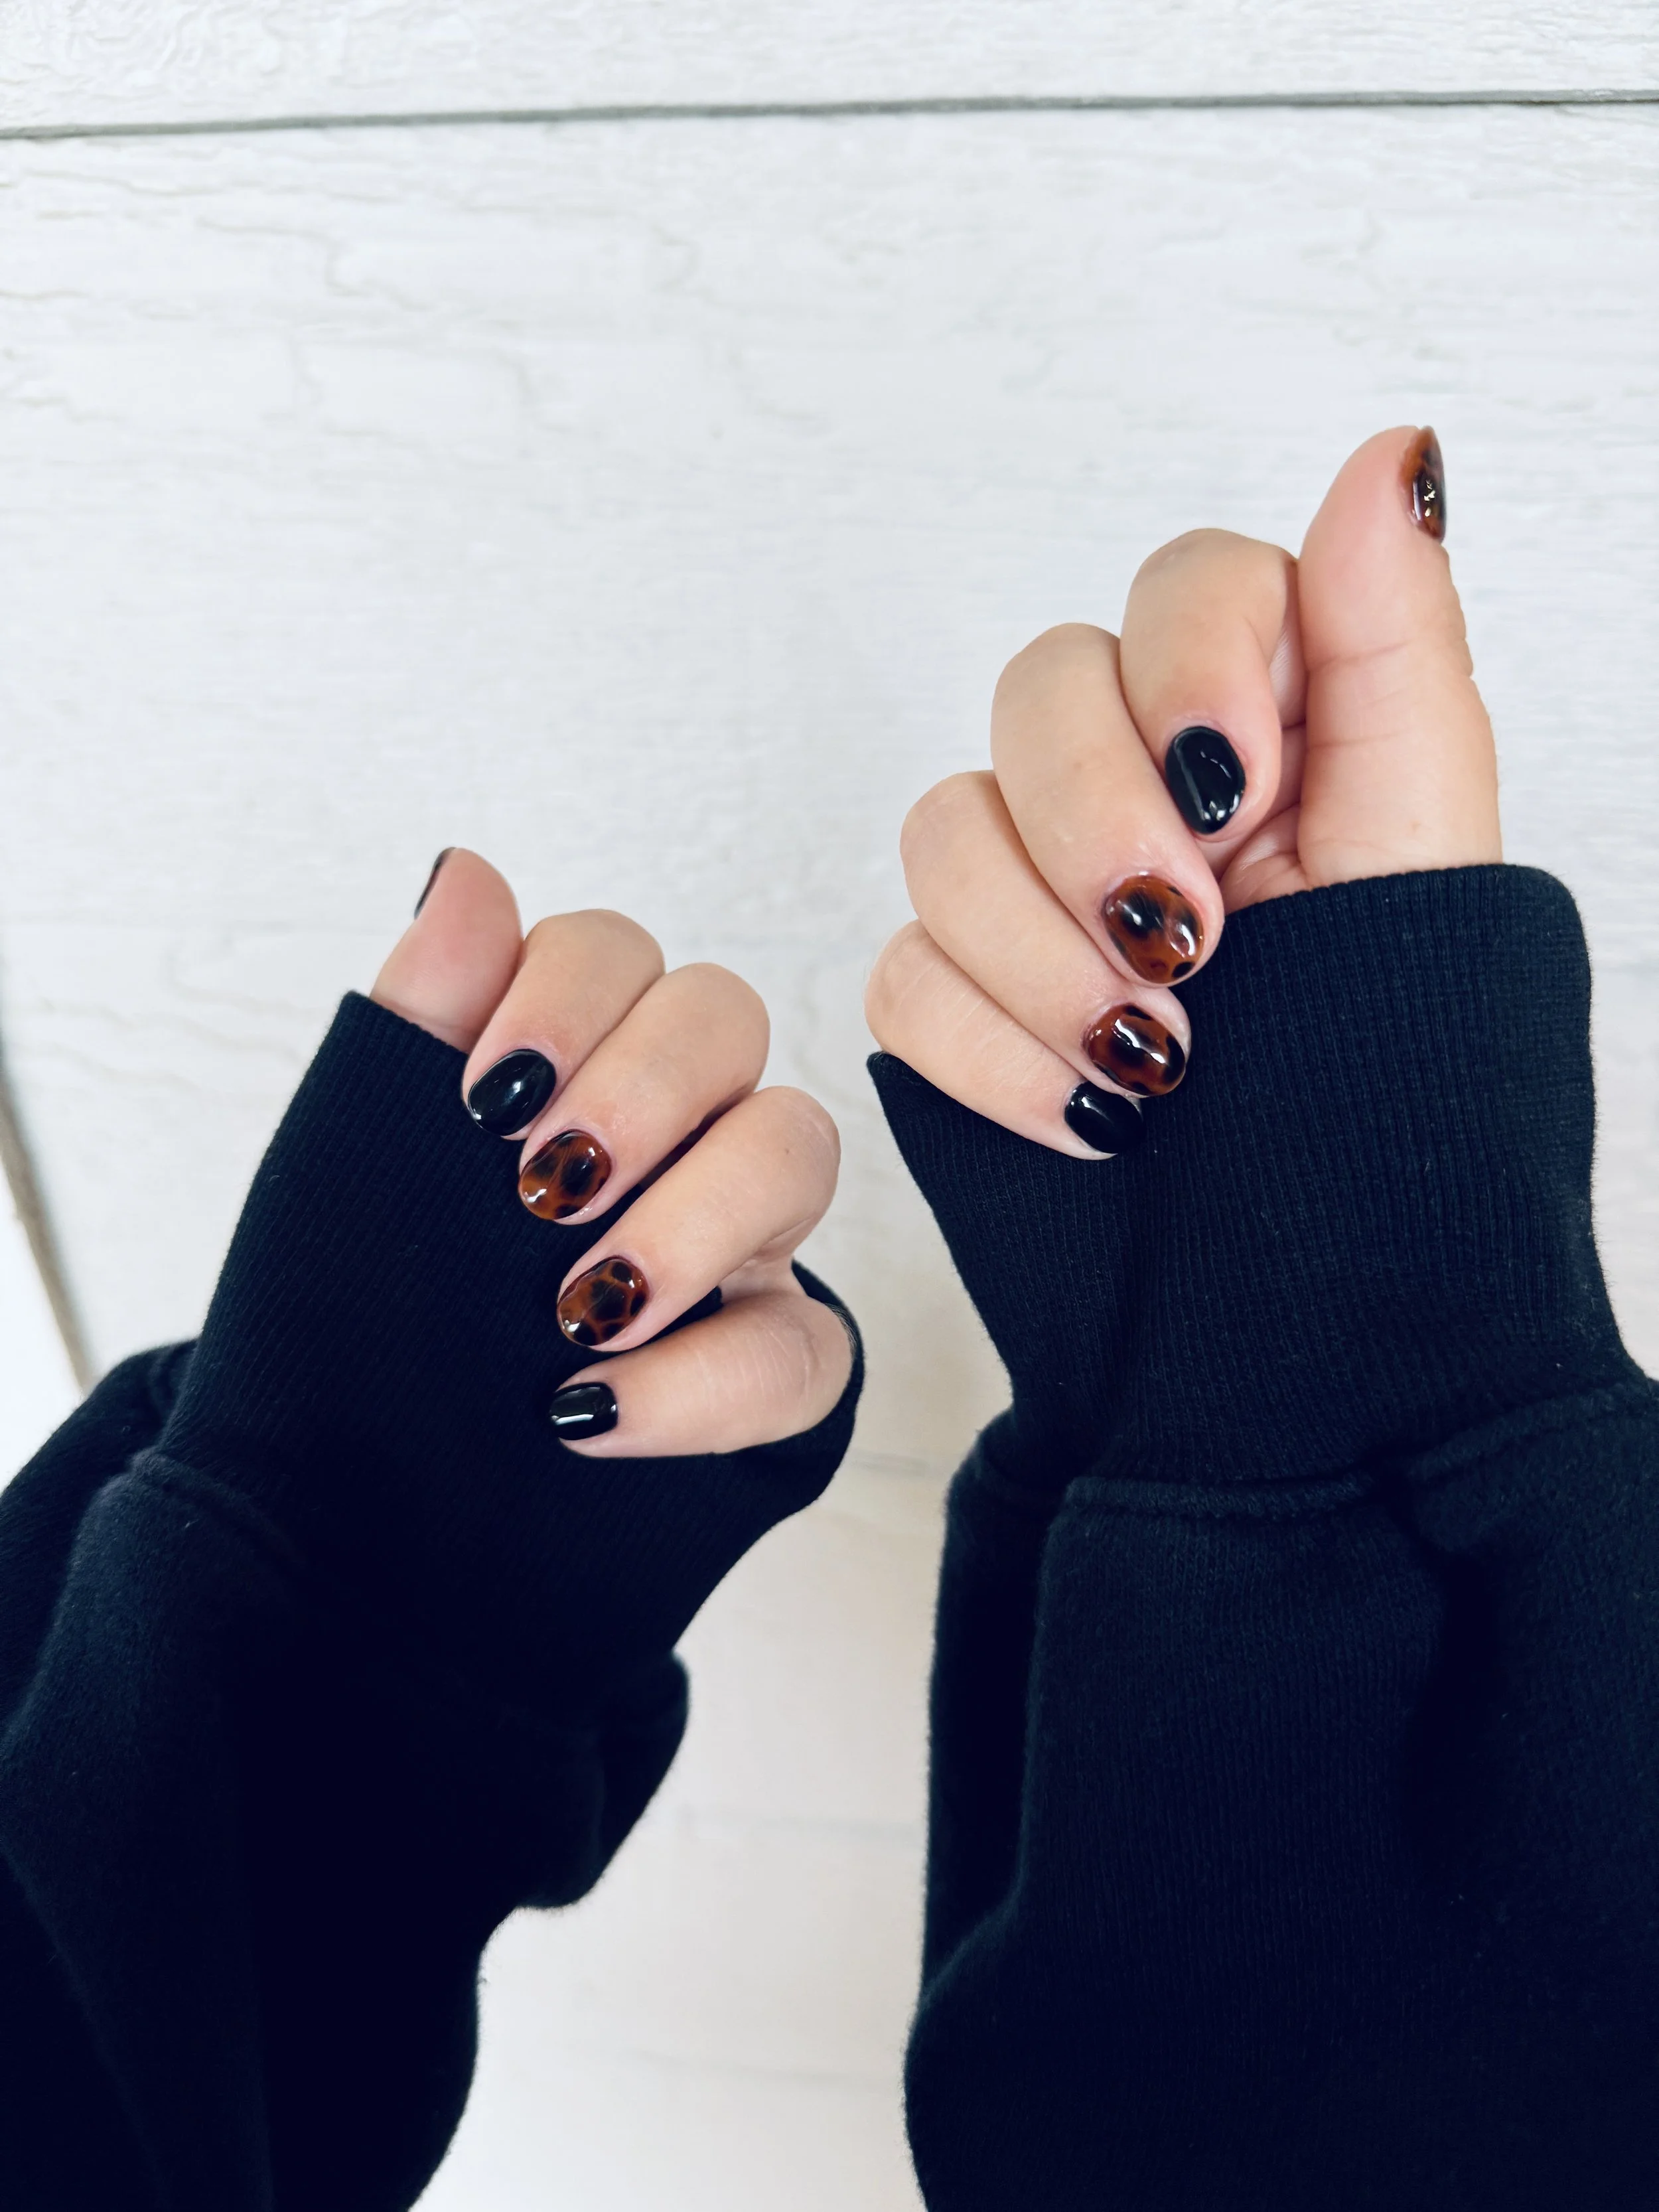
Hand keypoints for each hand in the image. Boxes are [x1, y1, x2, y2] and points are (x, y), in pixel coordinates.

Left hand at [372, 850, 852, 1453]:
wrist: (338, 1526)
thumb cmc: (345, 1330)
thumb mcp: (354, 1165)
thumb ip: (419, 1019)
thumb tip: (469, 871)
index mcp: (564, 1068)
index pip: (617, 954)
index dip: (567, 997)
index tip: (482, 1100)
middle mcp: (662, 1136)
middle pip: (726, 1017)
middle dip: (643, 1086)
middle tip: (539, 1188)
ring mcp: (728, 1248)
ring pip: (798, 1147)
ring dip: (693, 1217)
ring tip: (571, 1308)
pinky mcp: (765, 1373)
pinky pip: (810, 1347)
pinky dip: (704, 1382)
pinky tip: (586, 1410)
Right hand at [866, 427, 1500, 1151]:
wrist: (1327, 1255)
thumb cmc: (1396, 1044)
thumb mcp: (1423, 836)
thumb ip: (1391, 637)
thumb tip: (1393, 450)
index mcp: (1263, 719)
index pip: (1181, 582)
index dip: (1187, 667)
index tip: (1239, 791)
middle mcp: (1138, 779)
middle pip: (1034, 690)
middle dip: (1098, 822)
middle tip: (1190, 942)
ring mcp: (1034, 886)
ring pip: (942, 831)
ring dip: (1045, 959)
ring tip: (1159, 1061)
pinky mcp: (960, 992)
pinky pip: (901, 975)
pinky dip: (992, 1051)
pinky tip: (1093, 1114)